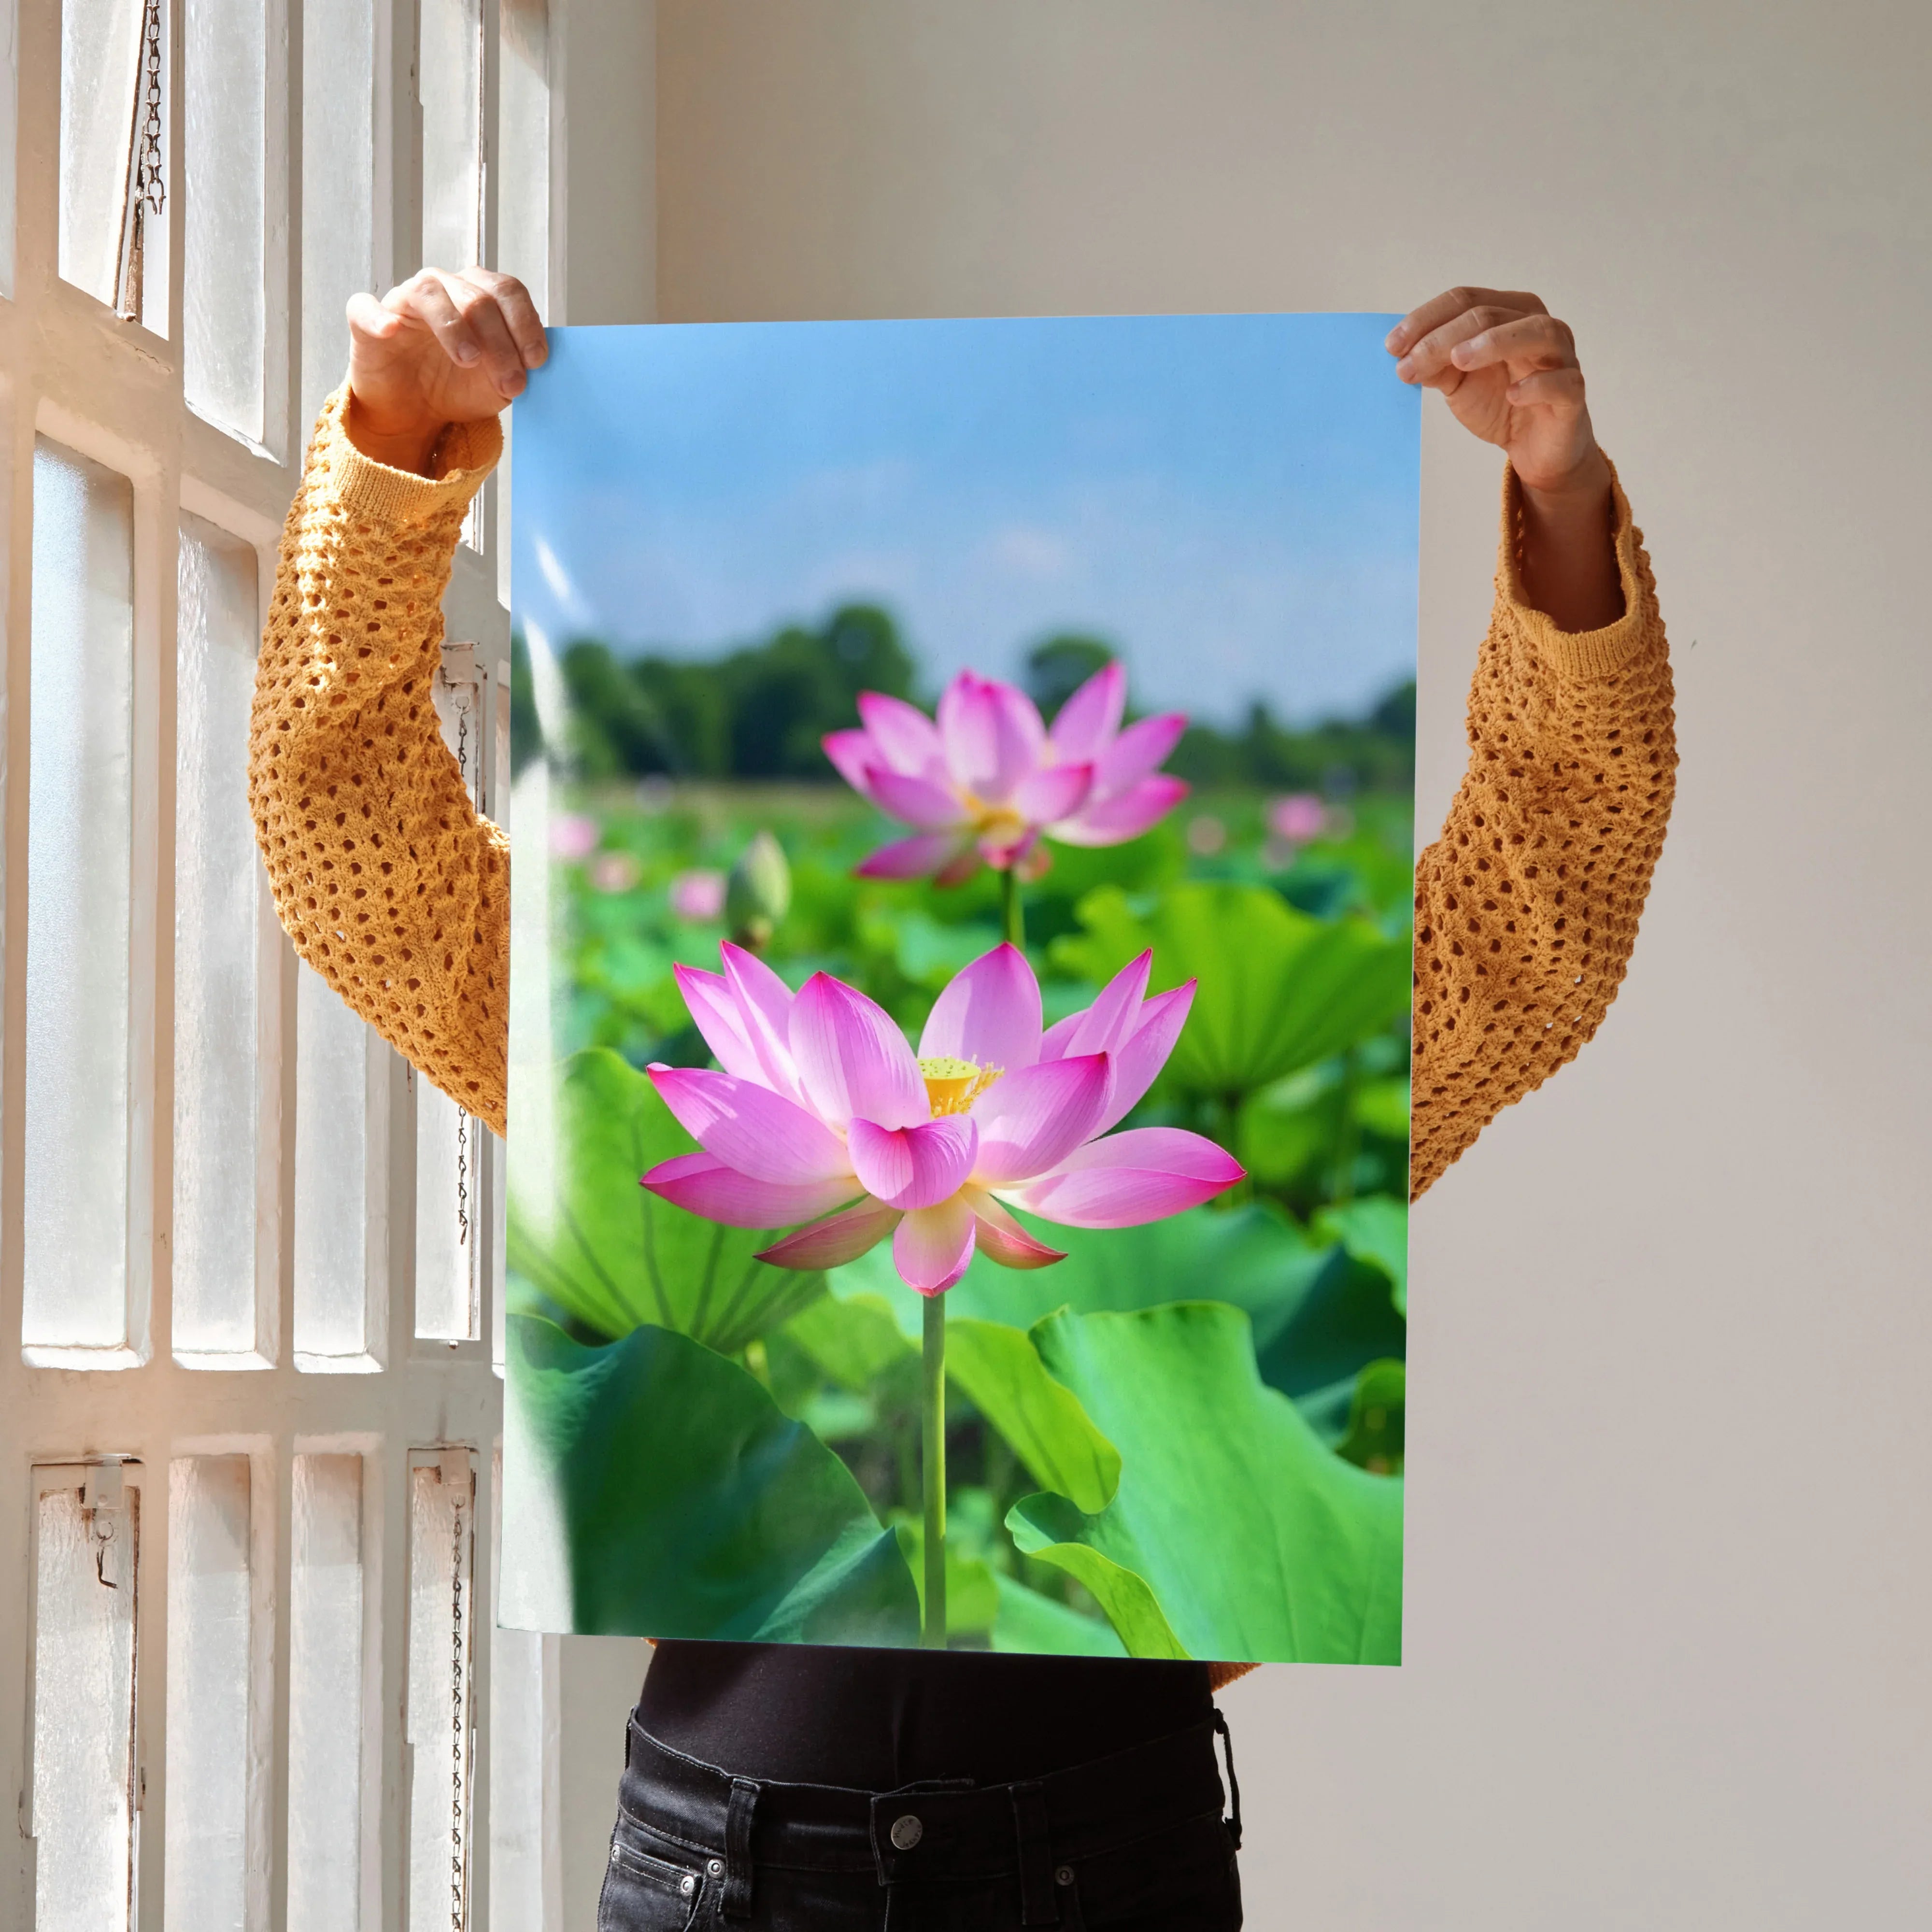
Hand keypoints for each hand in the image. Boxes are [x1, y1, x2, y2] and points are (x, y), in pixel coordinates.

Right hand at [344, 268, 546, 473]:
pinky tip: (391, 331)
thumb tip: (534, 363)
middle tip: (511, 382)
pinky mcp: (366, 320)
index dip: (525, 323)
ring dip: (454, 327)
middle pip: (477, 297)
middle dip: (500, 342)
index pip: (507, 291)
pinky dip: (378, 317)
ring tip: (469, 361)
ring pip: (430, 293)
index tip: (536, 361)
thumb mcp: (498, 384)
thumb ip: (517, 368)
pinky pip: (366, 307)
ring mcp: (404, 300)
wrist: (415, 412)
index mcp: (479, 295)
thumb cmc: (457, 387)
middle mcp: (444, 288)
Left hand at [1389, 287, 1621, 628]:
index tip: (1391, 347)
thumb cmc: (1500, 403)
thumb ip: (1436, 365)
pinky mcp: (1573, 393)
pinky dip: (1537, 384)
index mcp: (1508, 313)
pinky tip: (1512, 394)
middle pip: (1490, 314)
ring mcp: (1561, 357)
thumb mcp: (1458, 383)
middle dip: (1443, 338)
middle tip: (1409, 364)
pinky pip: (1562, 382)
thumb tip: (1403, 355)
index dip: (1426, 319)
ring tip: (1458, 360)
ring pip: (1535, 332)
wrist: (1534, 448)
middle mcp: (1538, 326)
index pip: (1465, 300)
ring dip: (1494, 342)